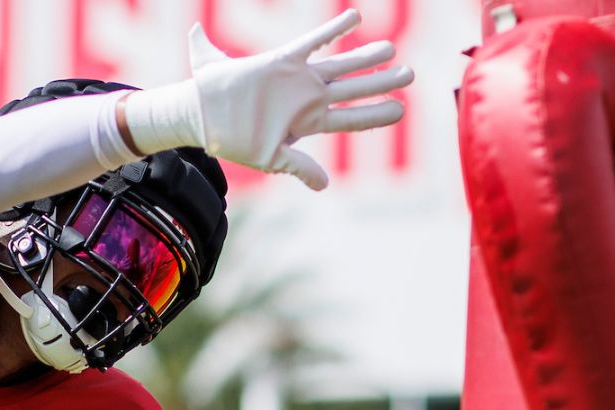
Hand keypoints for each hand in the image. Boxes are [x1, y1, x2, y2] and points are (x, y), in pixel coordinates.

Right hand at [191, 9, 412, 188]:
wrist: (203, 116)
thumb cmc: (232, 139)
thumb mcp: (269, 158)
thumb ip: (298, 168)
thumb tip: (324, 187)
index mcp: (308, 121)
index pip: (350, 118)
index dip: (375, 114)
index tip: (400, 109)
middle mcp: (308, 98)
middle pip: (353, 88)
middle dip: (381, 82)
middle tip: (411, 75)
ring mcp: (298, 78)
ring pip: (340, 64)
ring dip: (366, 56)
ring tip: (392, 48)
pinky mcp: (283, 60)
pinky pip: (313, 41)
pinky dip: (334, 30)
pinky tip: (355, 17)